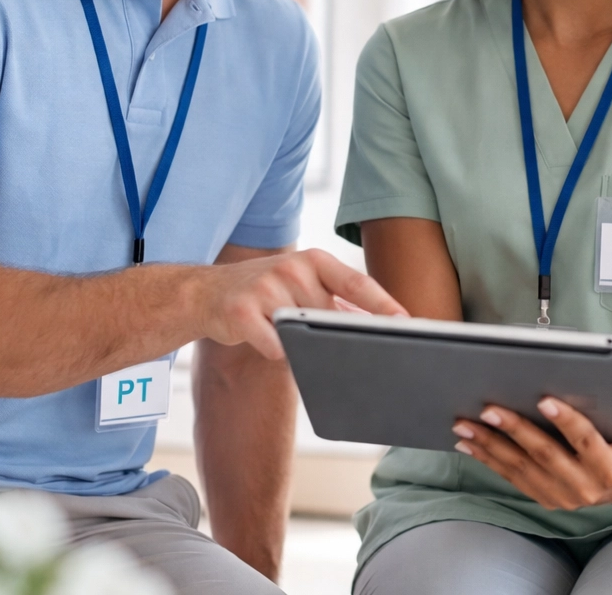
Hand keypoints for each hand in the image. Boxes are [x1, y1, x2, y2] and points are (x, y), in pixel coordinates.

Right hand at [198, 247, 406, 358]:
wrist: (205, 293)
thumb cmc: (265, 292)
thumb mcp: (303, 286)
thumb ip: (338, 302)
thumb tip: (381, 325)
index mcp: (314, 260)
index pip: (358, 283)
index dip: (384, 304)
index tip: (406, 322)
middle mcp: (292, 268)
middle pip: (331, 314)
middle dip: (338, 335)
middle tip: (344, 346)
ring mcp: (266, 287)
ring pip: (302, 332)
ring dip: (300, 343)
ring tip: (283, 331)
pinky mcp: (241, 311)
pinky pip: (274, 345)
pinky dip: (275, 351)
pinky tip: (263, 339)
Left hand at [452, 393, 611, 508]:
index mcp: (611, 470)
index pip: (585, 441)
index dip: (565, 420)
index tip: (543, 399)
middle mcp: (584, 488)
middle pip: (544, 454)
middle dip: (514, 430)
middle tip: (489, 408)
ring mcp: (561, 496)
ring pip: (520, 468)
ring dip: (490, 445)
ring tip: (465, 424)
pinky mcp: (544, 498)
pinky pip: (512, 477)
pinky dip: (488, 459)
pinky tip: (468, 443)